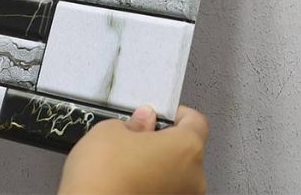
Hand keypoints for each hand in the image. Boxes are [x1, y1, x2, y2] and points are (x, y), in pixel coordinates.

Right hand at [59, 105, 208, 194]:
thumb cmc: (104, 175)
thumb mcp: (111, 131)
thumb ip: (134, 123)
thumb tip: (143, 121)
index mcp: (186, 148)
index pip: (196, 122)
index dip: (175, 114)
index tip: (159, 114)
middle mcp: (194, 178)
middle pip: (186, 151)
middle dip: (162, 142)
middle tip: (136, 137)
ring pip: (175, 174)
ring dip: (156, 166)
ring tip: (126, 163)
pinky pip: (165, 191)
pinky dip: (151, 185)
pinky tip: (126, 182)